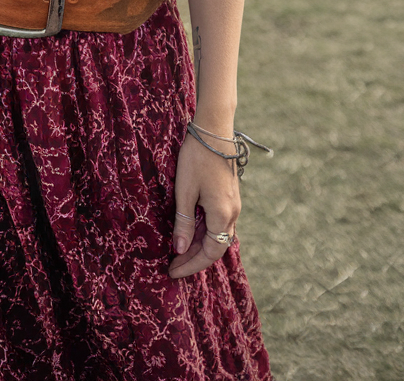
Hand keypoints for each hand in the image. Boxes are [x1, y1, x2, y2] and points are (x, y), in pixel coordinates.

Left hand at [168, 131, 240, 278]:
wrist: (213, 131)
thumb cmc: (196, 159)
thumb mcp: (184, 191)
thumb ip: (183, 223)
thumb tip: (179, 250)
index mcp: (222, 215)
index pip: (209, 253)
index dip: (191, 265)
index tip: (172, 272)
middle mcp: (232, 213)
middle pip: (215, 247)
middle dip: (193, 258)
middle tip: (172, 266)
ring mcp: (232, 204)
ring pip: (216, 235)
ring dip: (198, 245)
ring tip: (177, 252)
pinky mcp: (228, 196)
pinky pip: (217, 222)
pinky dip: (203, 232)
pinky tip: (188, 231)